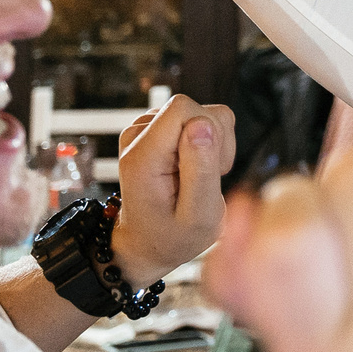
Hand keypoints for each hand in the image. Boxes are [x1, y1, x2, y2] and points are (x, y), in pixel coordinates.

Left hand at [112, 96, 235, 289]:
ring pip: (198, 112)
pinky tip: (197, 168)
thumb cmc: (173, 237)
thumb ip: (201, 169)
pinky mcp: (156, 131)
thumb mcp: (198, 216)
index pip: (183, 108)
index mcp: (143, 156)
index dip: (211, 134)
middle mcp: (137, 137)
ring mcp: (144, 131)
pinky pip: (195, 118)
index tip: (211, 169)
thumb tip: (203, 123)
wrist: (148, 243)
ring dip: (212, 143)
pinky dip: (206, 142)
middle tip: (208, 177)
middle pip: (193, 108)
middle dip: (215, 140)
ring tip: (201, 176)